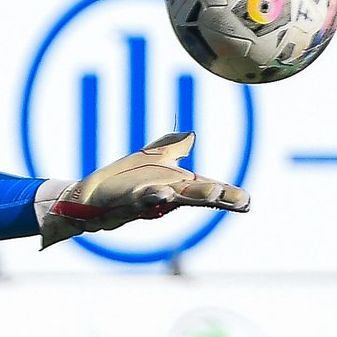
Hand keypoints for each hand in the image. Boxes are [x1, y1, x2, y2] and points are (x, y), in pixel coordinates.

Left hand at [38, 131, 248, 247]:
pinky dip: (151, 196)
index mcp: (175, 185)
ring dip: (193, 196)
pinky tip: (161, 191)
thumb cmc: (121, 181)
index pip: (206, 189)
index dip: (227, 194)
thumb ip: (171, 147)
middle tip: (242, 200)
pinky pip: (141, 199)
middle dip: (219, 197)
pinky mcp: (125, 200)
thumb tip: (191, 135)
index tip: (248, 201)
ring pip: (173, 197)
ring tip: (214, 193)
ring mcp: (145, 199)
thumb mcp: (150, 160)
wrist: (87, 197)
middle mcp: (165, 194)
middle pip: (196, 196)